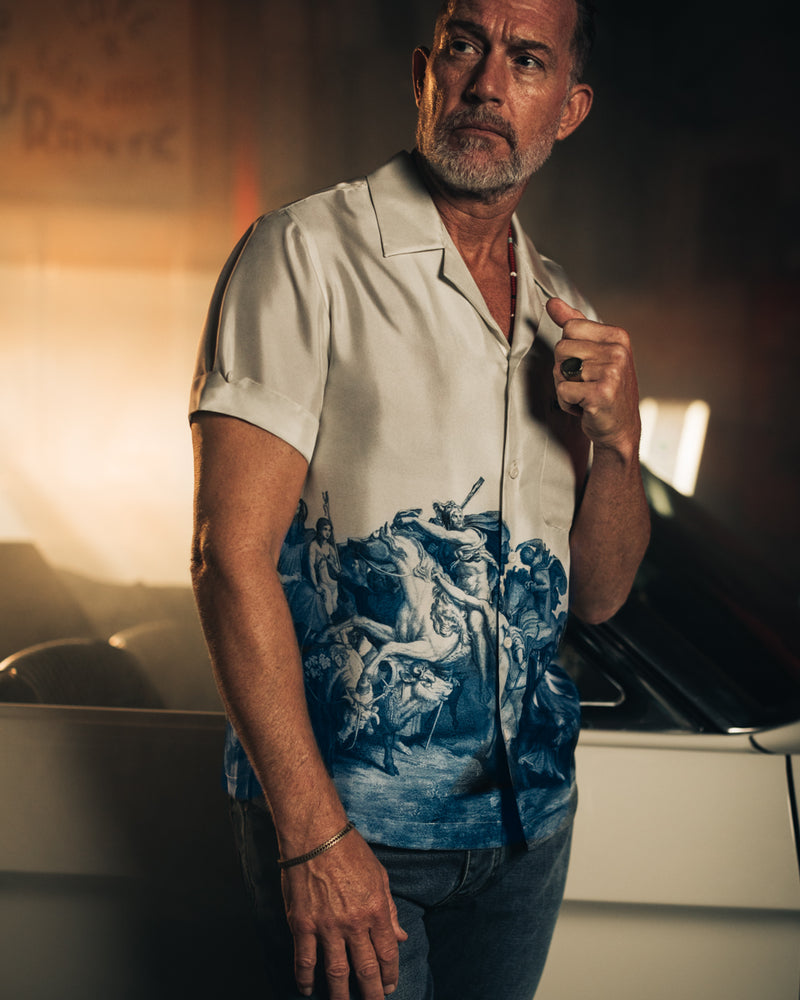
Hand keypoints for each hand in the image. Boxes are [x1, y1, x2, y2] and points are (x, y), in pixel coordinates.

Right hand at [282, 829, 406, 998]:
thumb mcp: (379, 876)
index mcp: (375, 910)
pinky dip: (306, 980)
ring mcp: (327, 926)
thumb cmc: (349, 850)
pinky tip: (309, 990)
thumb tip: (400, 936)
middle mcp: (353, 923)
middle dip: (372, 993)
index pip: (387, 953)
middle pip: (365, 969)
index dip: (390, 974)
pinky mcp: (302, 924)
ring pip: (336, 973)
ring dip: (341, 995)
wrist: (315, 835)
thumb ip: (389, 909)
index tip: (390, 986)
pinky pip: (305, 960)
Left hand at [547, 297, 640, 456]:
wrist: (620, 428)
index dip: (569, 350)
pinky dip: (567, 404)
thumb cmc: (605, 390)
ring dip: (565, 388)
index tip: (587, 366)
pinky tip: (585, 408)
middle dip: (564, 370)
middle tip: (586, 384)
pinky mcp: (602, 394)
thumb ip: (574, 325)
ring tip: (585, 395)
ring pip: (559, 370)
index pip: (570, 327)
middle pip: (561, 348)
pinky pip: (563, 391)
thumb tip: (552, 303)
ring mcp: (612, 372)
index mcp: (618, 336)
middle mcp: (618, 351)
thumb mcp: (594, 353)